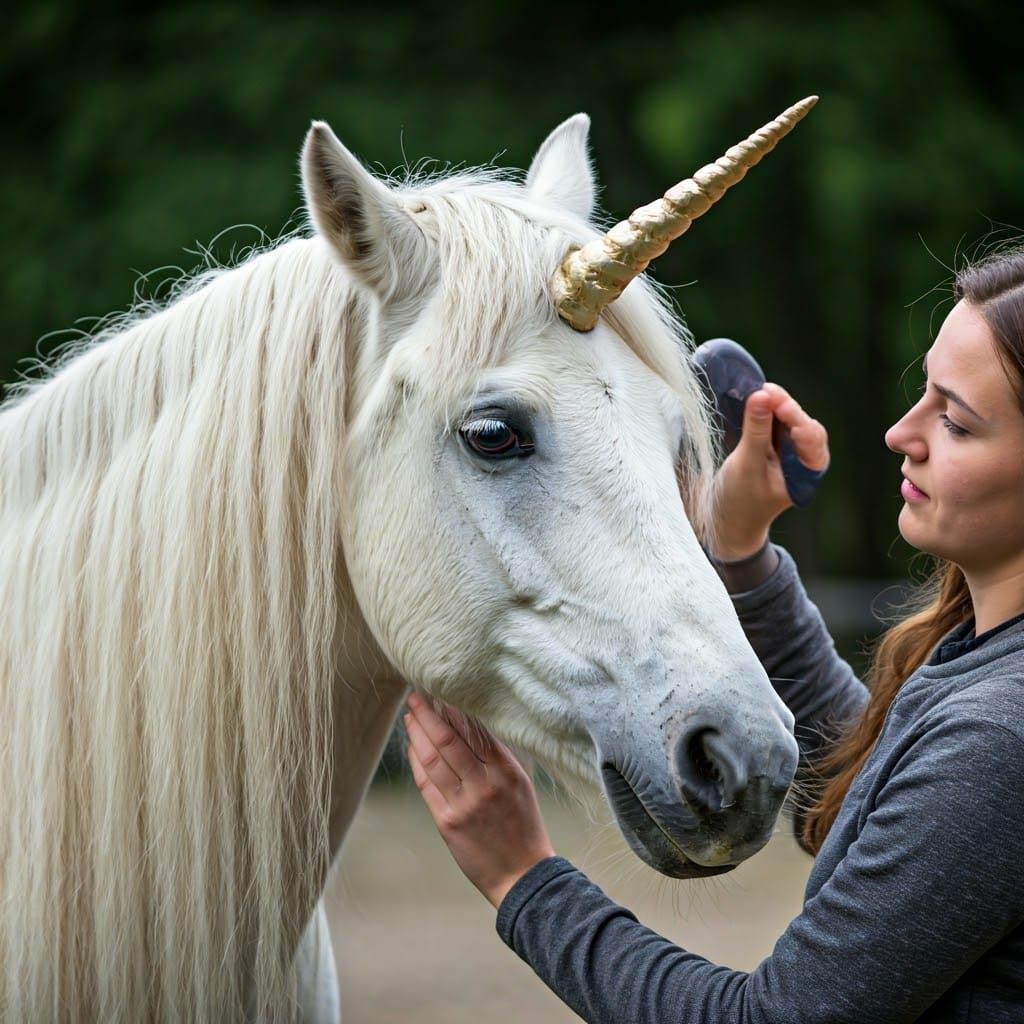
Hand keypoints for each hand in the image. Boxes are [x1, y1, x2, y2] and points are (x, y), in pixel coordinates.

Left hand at [405, 692, 554, 908]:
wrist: (522, 875)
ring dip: (418, 734)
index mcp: (506, 771)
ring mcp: (463, 804)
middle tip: (416, 695)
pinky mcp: (446, 822)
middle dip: (428, 714)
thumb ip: (497, 756)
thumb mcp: (521, 783)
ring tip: (410, 716)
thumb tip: (472, 725)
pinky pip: (426, 785)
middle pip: (448, 740)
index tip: (441, 692)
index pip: (475, 731)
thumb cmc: (524, 825)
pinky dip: (417, 762)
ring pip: (432, 759)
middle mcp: (484, 784)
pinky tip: (412, 746)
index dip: (454, 710)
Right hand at [711, 383, 828, 560]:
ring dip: (775, 405)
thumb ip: (756, 431)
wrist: (728, 518)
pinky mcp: (775, 444)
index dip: (795, 416)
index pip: (810, 437)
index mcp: (808, 473)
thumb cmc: (740, 500)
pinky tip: (755, 400)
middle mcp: (805, 459)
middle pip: (801, 423)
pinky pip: (776, 421)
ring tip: (757, 392)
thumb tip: (761, 395)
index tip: (776, 400)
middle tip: (764, 390)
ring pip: (788, 420)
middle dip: (784, 406)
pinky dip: (766, 410)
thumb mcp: (746, 466)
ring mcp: (791, 451)